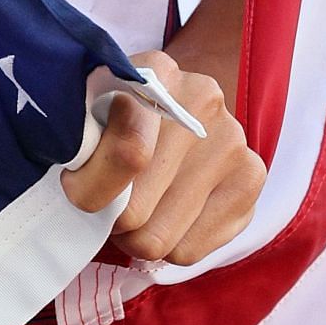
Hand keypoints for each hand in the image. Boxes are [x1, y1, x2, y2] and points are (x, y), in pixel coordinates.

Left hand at [61, 47, 265, 263]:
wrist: (174, 104)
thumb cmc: (114, 118)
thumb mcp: (84, 115)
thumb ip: (80, 142)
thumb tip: (87, 191)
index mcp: (154, 73)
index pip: (127, 154)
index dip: (90, 187)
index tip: (74, 185)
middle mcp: (202, 99)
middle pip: (137, 210)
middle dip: (113, 217)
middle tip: (108, 200)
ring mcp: (233, 140)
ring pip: (161, 239)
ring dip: (137, 236)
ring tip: (136, 209)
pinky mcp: (251, 179)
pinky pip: (190, 251)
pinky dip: (168, 247)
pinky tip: (166, 215)